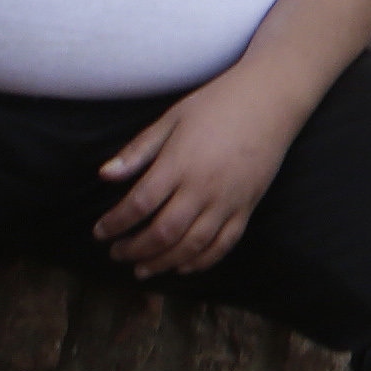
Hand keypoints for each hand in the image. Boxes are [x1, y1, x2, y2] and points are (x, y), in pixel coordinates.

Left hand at [97, 67, 303, 275]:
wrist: (269, 100)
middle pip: (163, 232)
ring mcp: (228, 201)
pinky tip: (183, 267)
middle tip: (117, 254)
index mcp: (179, 164)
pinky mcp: (247, 207)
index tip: (100, 232)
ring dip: (164, 262)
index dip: (115, 223)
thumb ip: (139, 150)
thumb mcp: (171, 119)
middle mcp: (203, 188)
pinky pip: (224, 244)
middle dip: (135, 249)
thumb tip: (104, 175)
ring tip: (143, 269)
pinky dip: (202, 261)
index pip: (139, 204)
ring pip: (192, 245)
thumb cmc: (216, 104)